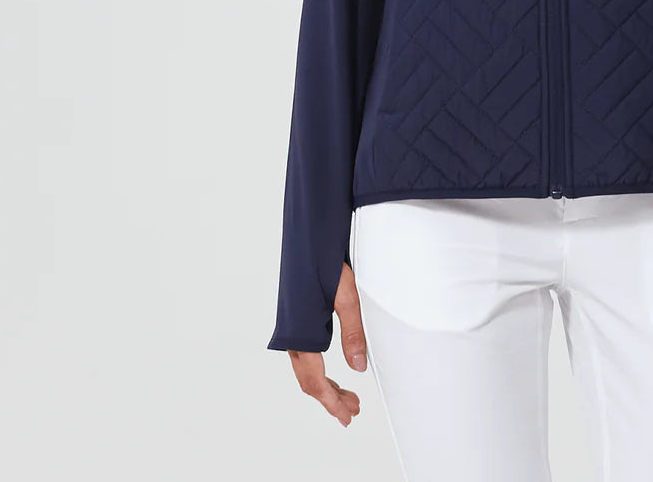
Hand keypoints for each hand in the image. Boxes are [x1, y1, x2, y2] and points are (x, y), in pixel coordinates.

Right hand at [284, 261, 369, 424]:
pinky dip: (320, 368)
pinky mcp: (298, 316)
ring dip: (326, 384)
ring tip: (349, 395)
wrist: (309, 233)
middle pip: (308, 379)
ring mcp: (294, 325)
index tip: (347, 417)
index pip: (314, 380)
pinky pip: (306, 353)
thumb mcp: (347, 293)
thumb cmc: (325, 259)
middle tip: (353, 410)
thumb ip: (353, 330)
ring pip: (306, 367)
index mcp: (302, 333)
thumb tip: (359, 366)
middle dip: (330, 398)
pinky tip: (334, 367)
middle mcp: (293, 333)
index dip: (331, 402)